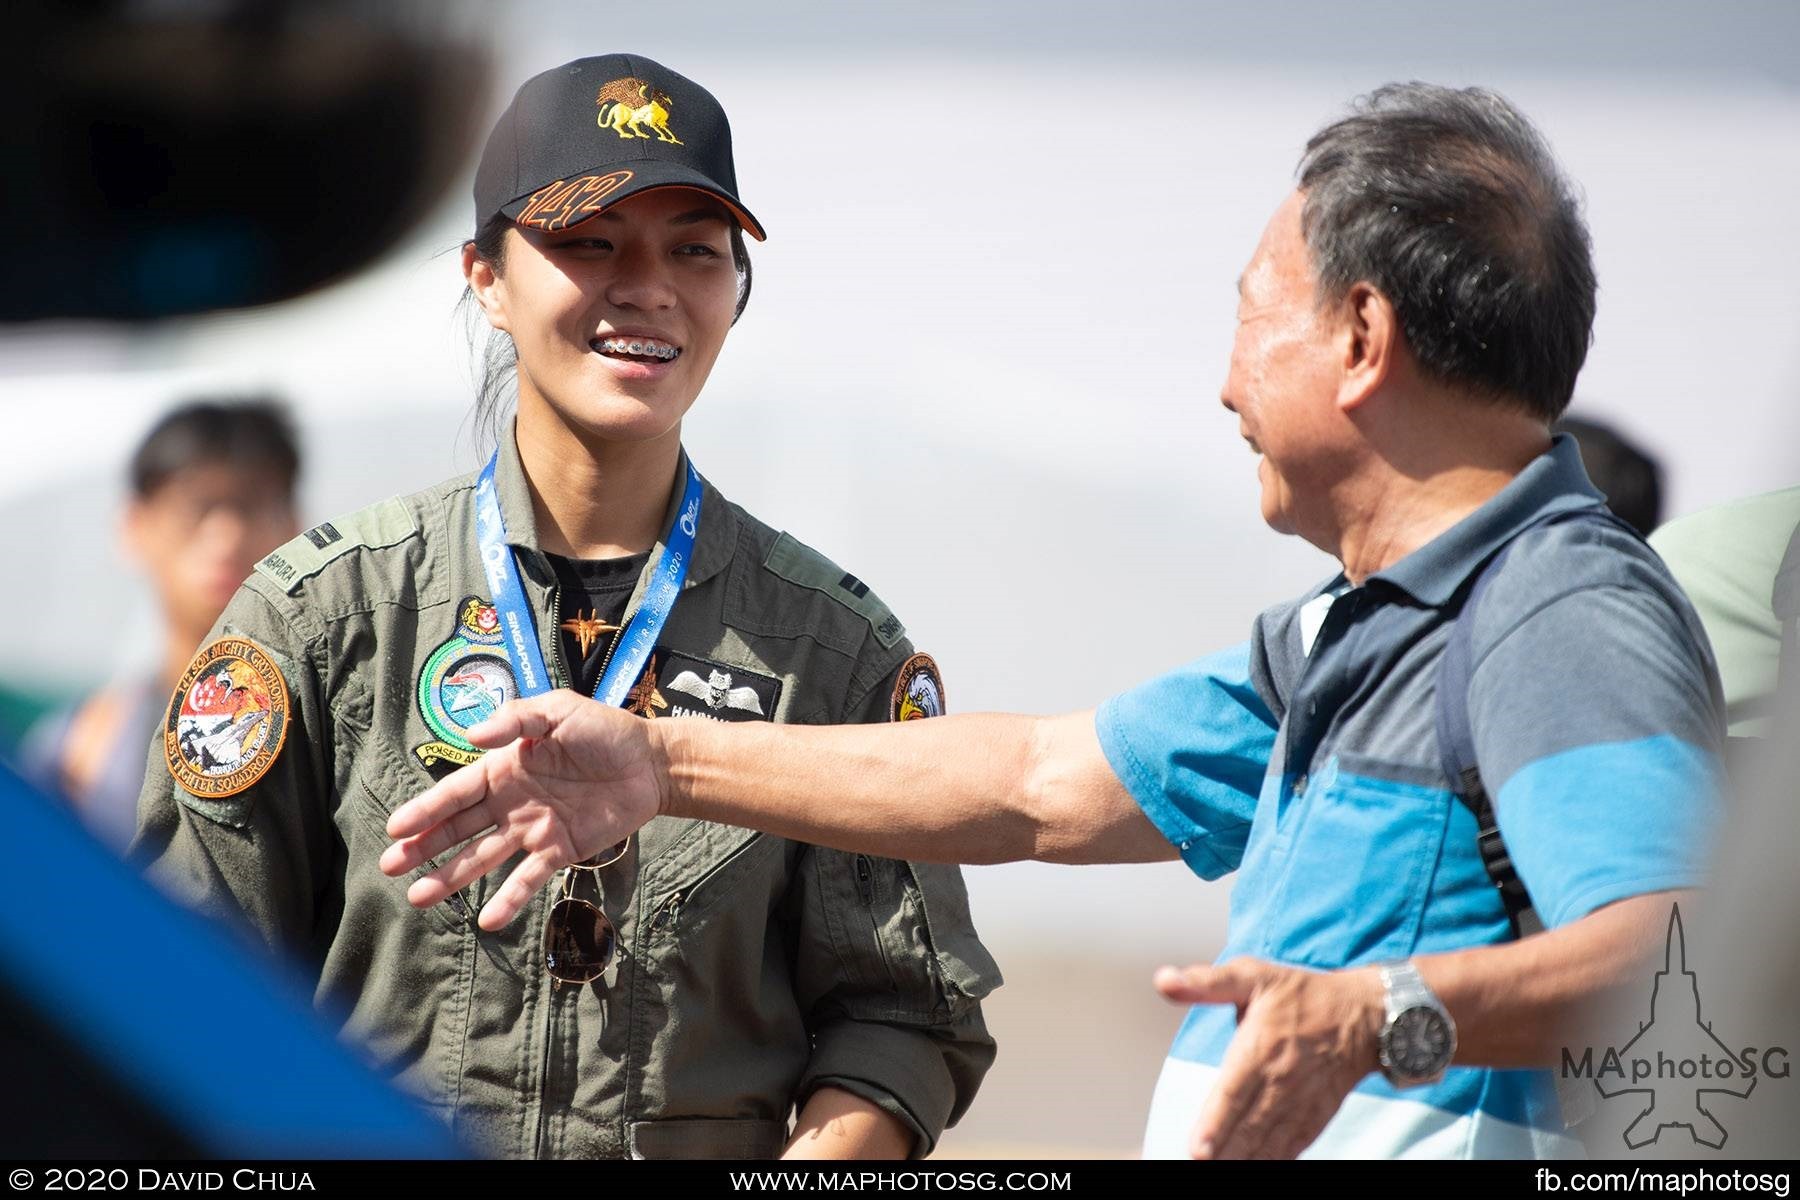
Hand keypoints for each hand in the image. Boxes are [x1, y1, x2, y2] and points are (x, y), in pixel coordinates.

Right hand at [378, 691, 663, 929]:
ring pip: (484, 858)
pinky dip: (509, 899)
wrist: (651, 762)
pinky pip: (529, 879)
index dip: (426, 810)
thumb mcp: (558, 710)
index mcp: (504, 769)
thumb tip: (471, 735)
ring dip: (452, 877)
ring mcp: (533, 830)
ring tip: (419, 898)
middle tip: (390, 867)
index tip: (395, 829)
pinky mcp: (561, 851)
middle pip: (460, 829)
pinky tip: (488, 921)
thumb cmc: (603, 731)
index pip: (456, 793)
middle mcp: (511, 803)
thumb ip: (517, 721)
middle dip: (424, 847)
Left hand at [1154, 957, 1383, 1158]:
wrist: (1364, 1016)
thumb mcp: (1253, 975)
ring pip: (1268, 1141)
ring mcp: (1300, 1102)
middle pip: (1248, 1126)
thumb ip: (1206, 982)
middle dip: (1223, 1152)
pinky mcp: (1315, 1116)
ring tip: (1219, 1172)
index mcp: (1260, 1047)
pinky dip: (1274, 1159)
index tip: (1197, 1149)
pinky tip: (1254, 1168)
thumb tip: (1164, 980)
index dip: (1216, 1124)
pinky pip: (1292, 1145)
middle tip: (1198, 1167)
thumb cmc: (1302, 994)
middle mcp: (1280, 1080)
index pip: (1233, 1092)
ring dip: (1244, 1160)